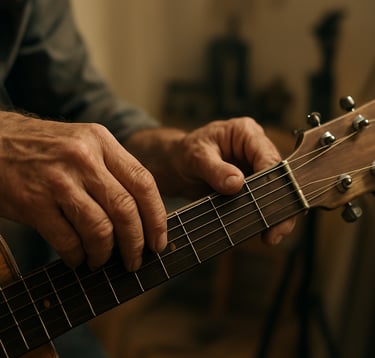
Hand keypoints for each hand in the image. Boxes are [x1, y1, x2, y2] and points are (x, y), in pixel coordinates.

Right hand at [0, 112, 166, 270]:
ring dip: (105, 253)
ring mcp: (58, 180)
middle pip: (125, 208)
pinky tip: (77, 258)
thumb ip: (113, 171)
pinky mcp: (33, 202)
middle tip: (136, 260)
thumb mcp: (85, 145)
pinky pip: (67, 240)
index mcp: (102, 141)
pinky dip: (77, 256)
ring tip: (101, 260)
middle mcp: (83, 158)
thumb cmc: (45, 149)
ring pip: (99, 228)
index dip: (157, 216)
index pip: (143, 181)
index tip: (159, 241)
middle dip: (136, 242)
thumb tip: (142, 215)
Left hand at [165, 117, 295, 243]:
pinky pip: (263, 202)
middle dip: (280, 204)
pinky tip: (263, 233)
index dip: (271, 181)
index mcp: (246, 133)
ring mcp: (255, 169)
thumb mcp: (196, 157)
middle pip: (279, 176)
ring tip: (271, 237)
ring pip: (276, 192)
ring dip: (275, 215)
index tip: (268, 204)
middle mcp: (256, 149)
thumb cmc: (185, 153)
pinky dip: (263, 217)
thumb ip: (215, 170)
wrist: (176, 167)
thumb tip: (236, 184)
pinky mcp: (252, 186)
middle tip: (276, 230)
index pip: (267, 156)